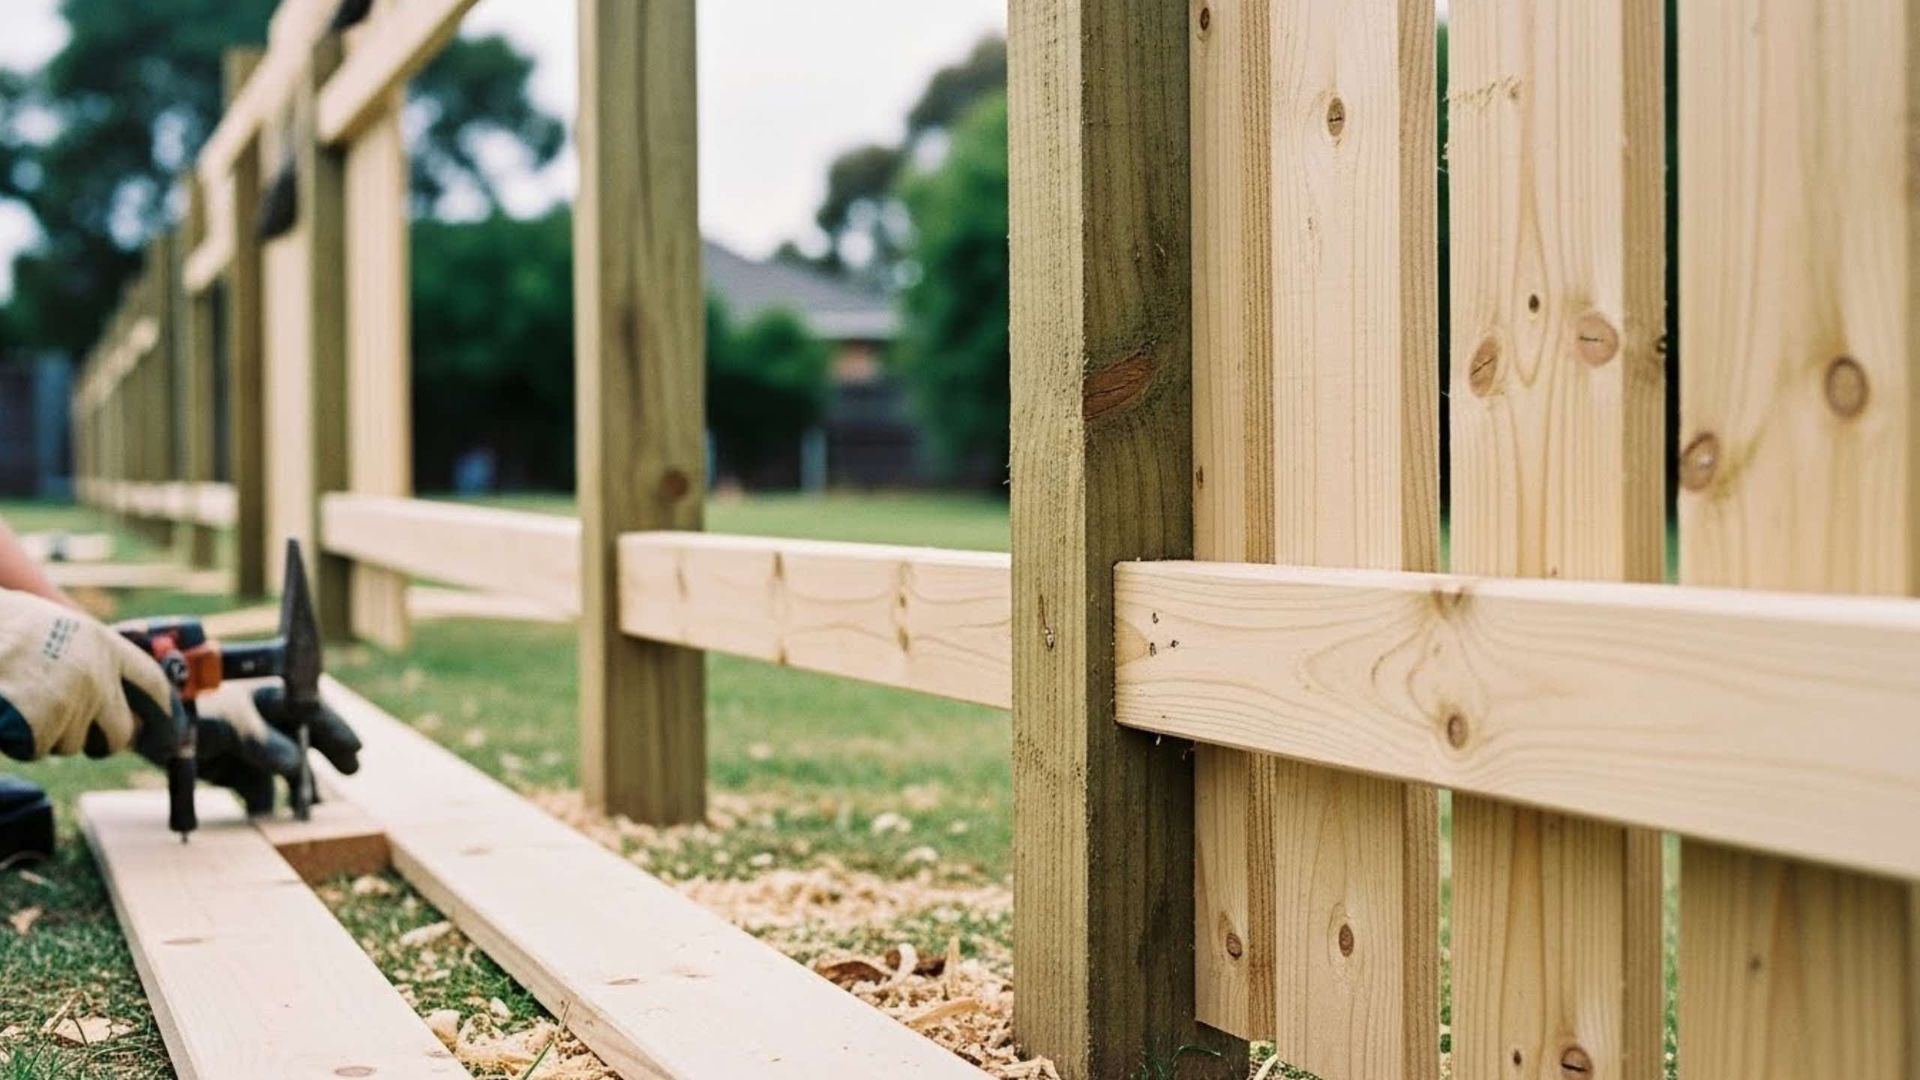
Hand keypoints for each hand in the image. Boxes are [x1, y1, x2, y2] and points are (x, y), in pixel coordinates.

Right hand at [0, 588, 173, 761]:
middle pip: (120, 733)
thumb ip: (87, 655)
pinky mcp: (45, 726)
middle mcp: (98, 676)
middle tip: (85, 737)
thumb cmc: (6, 625)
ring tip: (23, 701)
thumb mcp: (57, 625)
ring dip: (49, 735)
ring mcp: (73, 703)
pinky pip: (39, 749)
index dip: (163, 711)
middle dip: (104, 742)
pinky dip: (22, 740)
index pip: (153, 684)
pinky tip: (9, 713)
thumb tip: (112, 692)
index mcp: (104, 645)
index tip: (167, 729)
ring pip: (72, 744)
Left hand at [187, 681, 361, 814]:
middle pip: (302, 736)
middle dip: (323, 757)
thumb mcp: (229, 718)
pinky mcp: (223, 764)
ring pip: (280, 766)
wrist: (132, 717)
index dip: (335, 728)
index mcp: (267, 692)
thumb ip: (264, 741)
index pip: (312, 707)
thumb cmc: (186, 704)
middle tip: (351, 772)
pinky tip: (264, 816)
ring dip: (293, 786)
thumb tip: (295, 765)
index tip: (356, 750)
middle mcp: (260, 714)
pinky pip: (251, 784)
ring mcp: (242, 740)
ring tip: (310, 811)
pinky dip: (260, 799)